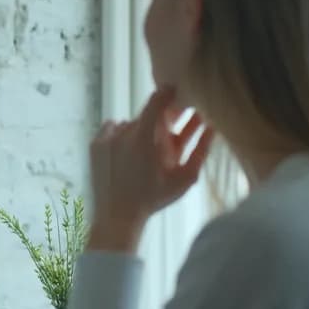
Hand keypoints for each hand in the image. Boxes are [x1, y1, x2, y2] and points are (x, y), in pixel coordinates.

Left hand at [87, 88, 212, 253]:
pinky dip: (120, 136)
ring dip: (139, 133)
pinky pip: (112, 129)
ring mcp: (107, 137)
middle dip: (157, 125)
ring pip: (129, 124)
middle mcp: (124, 132)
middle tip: (164, 144)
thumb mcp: (185, 177)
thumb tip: (213, 125)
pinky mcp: (95, 144)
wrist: (118, 216)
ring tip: (143, 156)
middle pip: (146, 117)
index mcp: (145, 137)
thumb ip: (200, 149)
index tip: (177, 91)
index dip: (169, 92)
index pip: (158, 100)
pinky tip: (126, 154)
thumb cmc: (155, 199)